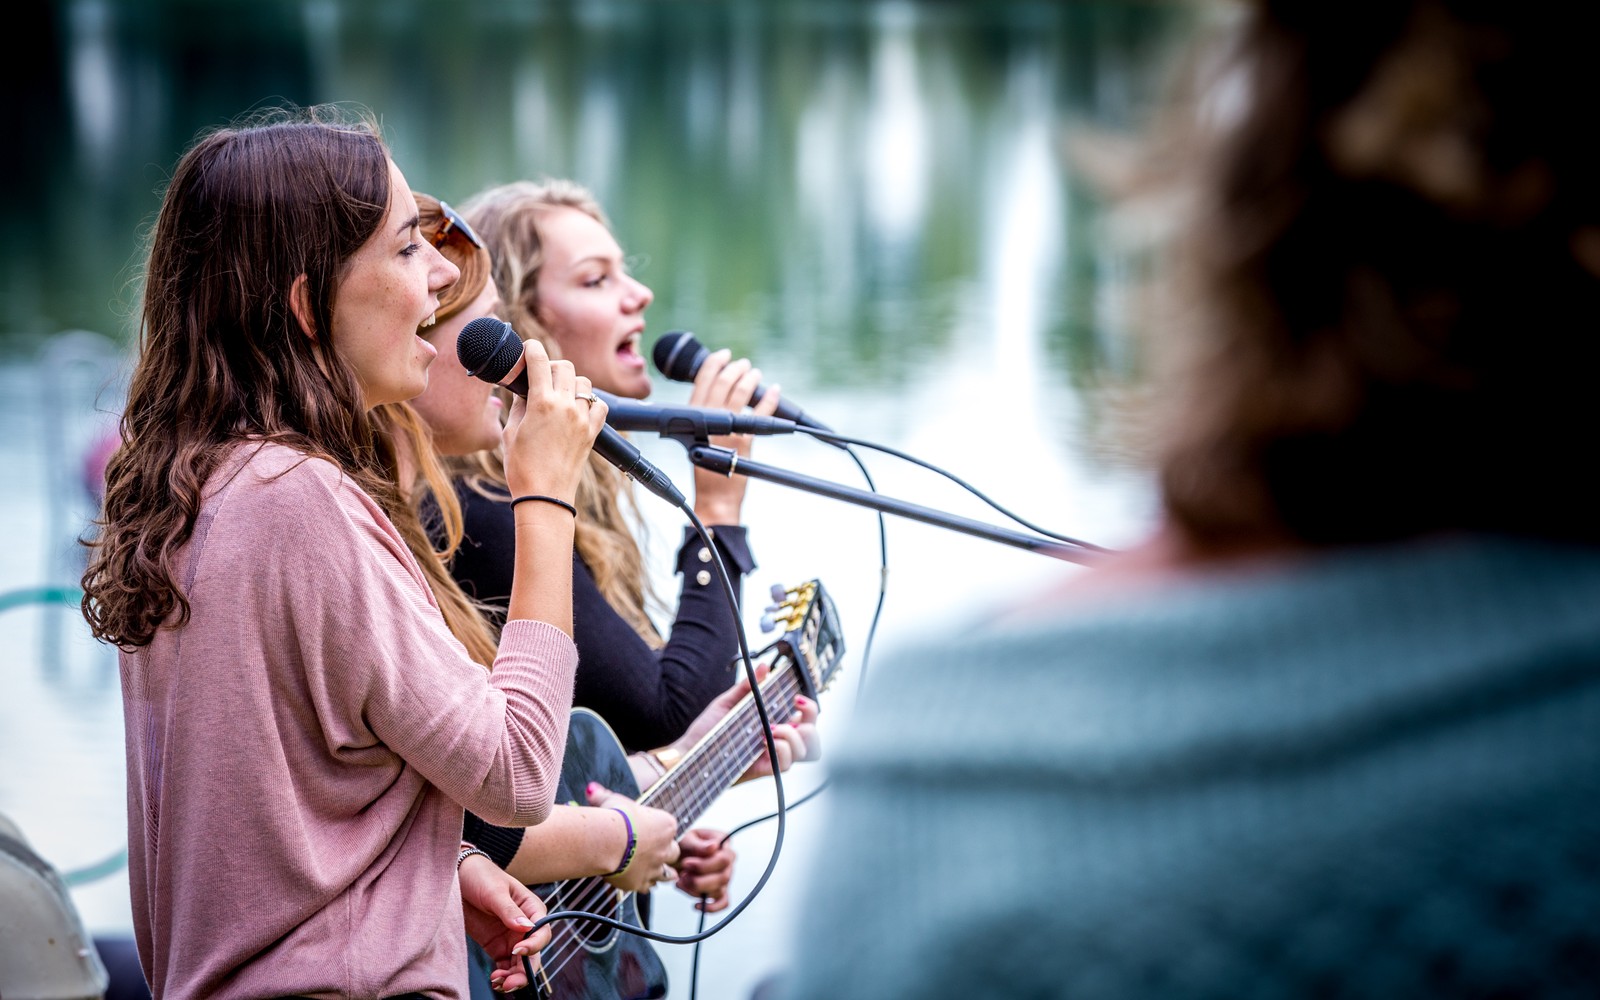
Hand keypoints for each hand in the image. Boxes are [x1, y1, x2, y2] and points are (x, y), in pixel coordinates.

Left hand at [459, 849, 548, 993]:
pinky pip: (504, 966)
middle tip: (510, 983)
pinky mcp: (496, 946)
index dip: (533, 945)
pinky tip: (495, 981)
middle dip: (525, 970)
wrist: (457, 878)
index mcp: (531, 908)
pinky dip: (502, 976)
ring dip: (513, 977)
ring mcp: (511, 938)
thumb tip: (526, 927)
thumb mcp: (494, 891)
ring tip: (499, 984)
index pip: (541, 931)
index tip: (517, 951)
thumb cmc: (480, 876)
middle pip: (533, 953)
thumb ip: (509, 911)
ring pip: (520, 964)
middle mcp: (525, 926)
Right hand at [501, 338, 607, 500]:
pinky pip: (600, 405)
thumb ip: (518, 404)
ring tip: (559, 395)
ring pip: (584, 382)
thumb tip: (522, 388)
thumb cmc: (522, 467)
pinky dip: (590, 402)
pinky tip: (578, 409)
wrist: (545, 497)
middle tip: (541, 378)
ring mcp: (582, 419)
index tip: (527, 350)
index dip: (531, 349)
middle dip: (551, 365)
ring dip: (571, 382)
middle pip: (564, 366)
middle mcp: (566, 406)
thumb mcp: (511, 431)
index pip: (539, 360)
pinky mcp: (592, 432)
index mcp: (541, 403)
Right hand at [585, 783, 683, 894]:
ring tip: (652, 869)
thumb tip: (593, 790)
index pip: (669, 829)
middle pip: (674, 852)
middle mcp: (665, 847)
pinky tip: (638, 880)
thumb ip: (603, 796)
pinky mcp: (641, 882)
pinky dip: (644, 884)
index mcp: (665, 825)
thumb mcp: (610, 800)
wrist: (606, 841)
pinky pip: (648, 886)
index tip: (646, 830)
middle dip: (665, 852)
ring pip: (668, 873)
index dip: (659, 831)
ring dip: (662, 872)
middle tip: (652, 850)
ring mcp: (655, 867)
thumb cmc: (613, 818)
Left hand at [662, 662, 820, 783]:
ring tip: (772, 728)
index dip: (810, 708)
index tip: (797, 698)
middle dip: (810, 721)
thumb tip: (764, 667)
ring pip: (804, 751)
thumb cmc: (708, 729)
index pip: (805, 718)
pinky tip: (765, 740)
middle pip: (812, 735)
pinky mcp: (763, 770)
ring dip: (792, 735)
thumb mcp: (728, 703)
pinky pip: (786, 764)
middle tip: (793, 711)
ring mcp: (772, 756)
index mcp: (773, 723)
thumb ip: (748, 687)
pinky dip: (780, 749)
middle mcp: (777, 741)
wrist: (689, 750)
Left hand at [674, 827, 736, 911]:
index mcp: (724, 844)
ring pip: (718, 891)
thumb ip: (698, 845)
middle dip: (699, 880)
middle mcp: (728, 861)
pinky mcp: (720, 890)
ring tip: (681, 882)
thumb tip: (714, 847)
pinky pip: (723, 902)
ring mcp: (725, 876)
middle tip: (683, 875)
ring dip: (696, 890)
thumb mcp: (687, 839)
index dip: (704, 865)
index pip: (723, 859)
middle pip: (722, 878)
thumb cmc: (684, 844)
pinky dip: (711, 907)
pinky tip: (696, 905)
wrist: (678, 854)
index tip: (685, 864)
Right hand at [687, 348, 781, 523]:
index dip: (714, 363)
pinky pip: (761, 414)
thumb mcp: (694, 440)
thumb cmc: (705, 470)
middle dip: (736, 368)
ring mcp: (728, 430)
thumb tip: (714, 398)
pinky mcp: (746, 442)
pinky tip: (774, 390)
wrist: (714, 498)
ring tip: (755, 373)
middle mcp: (709, 421)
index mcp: (693, 418)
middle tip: (743, 364)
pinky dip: (770, 399)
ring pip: (741, 393)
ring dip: (751, 379)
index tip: (724, 354)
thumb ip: (701, 419)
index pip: (702, 381)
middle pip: (724, 383)